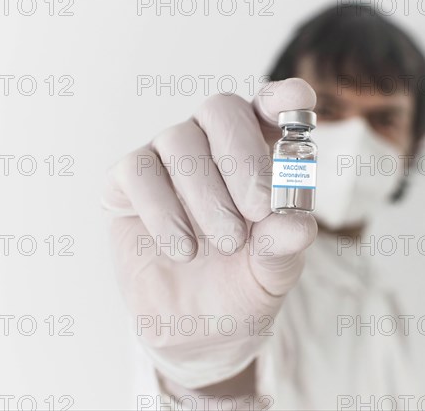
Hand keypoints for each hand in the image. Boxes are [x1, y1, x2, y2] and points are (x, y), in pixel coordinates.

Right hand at [103, 78, 317, 388]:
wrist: (197, 328)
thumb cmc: (242, 286)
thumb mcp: (273, 271)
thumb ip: (285, 246)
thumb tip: (296, 224)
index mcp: (257, 155)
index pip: (268, 107)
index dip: (282, 98)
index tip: (298, 103)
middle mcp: (210, 144)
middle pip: (220, 109)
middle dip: (242, 158)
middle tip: (257, 210)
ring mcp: (165, 158)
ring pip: (178, 140)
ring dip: (205, 194)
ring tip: (227, 244)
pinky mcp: (126, 183)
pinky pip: (137, 170)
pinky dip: (162, 210)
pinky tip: (183, 249)